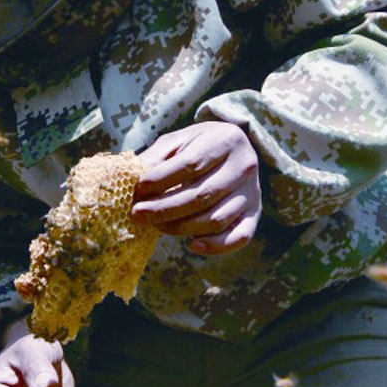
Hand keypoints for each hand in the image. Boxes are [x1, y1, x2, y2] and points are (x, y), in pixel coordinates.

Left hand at [131, 121, 260, 254]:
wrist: (234, 149)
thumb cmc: (199, 145)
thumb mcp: (178, 141)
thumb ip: (157, 157)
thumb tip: (131, 178)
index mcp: (225, 140)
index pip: (190, 164)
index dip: (160, 180)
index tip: (137, 189)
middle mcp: (244, 166)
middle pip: (201, 195)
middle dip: (164, 209)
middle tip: (136, 215)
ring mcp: (252, 192)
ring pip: (215, 219)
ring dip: (180, 227)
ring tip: (155, 225)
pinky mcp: (255, 214)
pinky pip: (240, 237)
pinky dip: (216, 246)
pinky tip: (192, 245)